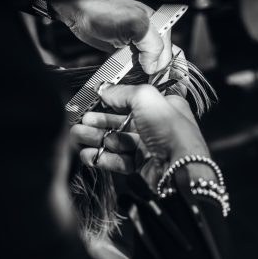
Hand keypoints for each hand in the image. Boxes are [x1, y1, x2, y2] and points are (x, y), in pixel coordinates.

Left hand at [52, 0, 171, 74]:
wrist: (81, 13)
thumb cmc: (104, 12)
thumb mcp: (135, 25)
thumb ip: (151, 44)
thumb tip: (154, 66)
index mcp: (159, 25)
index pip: (169, 51)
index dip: (161, 65)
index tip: (151, 74)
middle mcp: (150, 34)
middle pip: (159, 60)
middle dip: (152, 70)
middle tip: (142, 76)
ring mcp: (138, 43)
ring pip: (147, 65)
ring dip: (141, 73)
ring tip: (134, 75)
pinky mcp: (126, 50)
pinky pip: (134, 66)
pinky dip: (131, 72)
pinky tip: (126, 74)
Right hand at [70, 84, 210, 187]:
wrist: (180, 169)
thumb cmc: (172, 131)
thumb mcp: (146, 98)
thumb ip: (122, 92)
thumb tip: (104, 89)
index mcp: (163, 106)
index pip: (133, 99)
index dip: (113, 100)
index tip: (93, 100)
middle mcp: (157, 126)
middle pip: (121, 121)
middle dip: (98, 122)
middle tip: (80, 122)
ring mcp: (150, 147)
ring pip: (117, 141)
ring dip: (96, 139)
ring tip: (77, 136)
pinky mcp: (143, 166)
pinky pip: (119, 160)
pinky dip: (102, 157)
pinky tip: (88, 154)